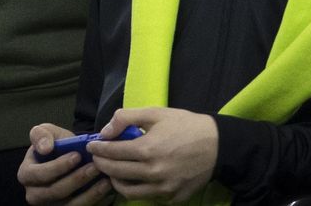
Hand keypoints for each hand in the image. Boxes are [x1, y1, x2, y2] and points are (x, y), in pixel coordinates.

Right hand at [19, 123, 116, 204]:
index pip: (40, 174)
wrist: (70, 157)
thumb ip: (41, 134)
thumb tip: (44, 148)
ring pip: (70, 205)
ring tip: (105, 179)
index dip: (59, 166)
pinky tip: (106, 188)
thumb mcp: (47, 132)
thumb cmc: (56, 145)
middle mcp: (35, 194)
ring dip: (89, 193)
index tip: (77, 155)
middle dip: (77, 179)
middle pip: (56, 192)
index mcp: (26, 174)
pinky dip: (95, 200)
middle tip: (95, 166)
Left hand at [86, 107, 216, 202]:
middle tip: (98, 158)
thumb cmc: (186, 126)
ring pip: (128, 191)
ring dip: (116, 180)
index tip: (92, 146)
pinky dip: (137, 188)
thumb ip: (127, 117)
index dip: (99, 149)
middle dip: (102, 164)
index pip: (113, 153)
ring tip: (113, 170)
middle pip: (116, 173)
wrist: (218, 146)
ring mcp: (163, 189)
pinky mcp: (172, 199)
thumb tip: (106, 131)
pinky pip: (147, 197)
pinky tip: (136, 178)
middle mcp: (153, 173)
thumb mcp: (156, 113)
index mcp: (148, 149)